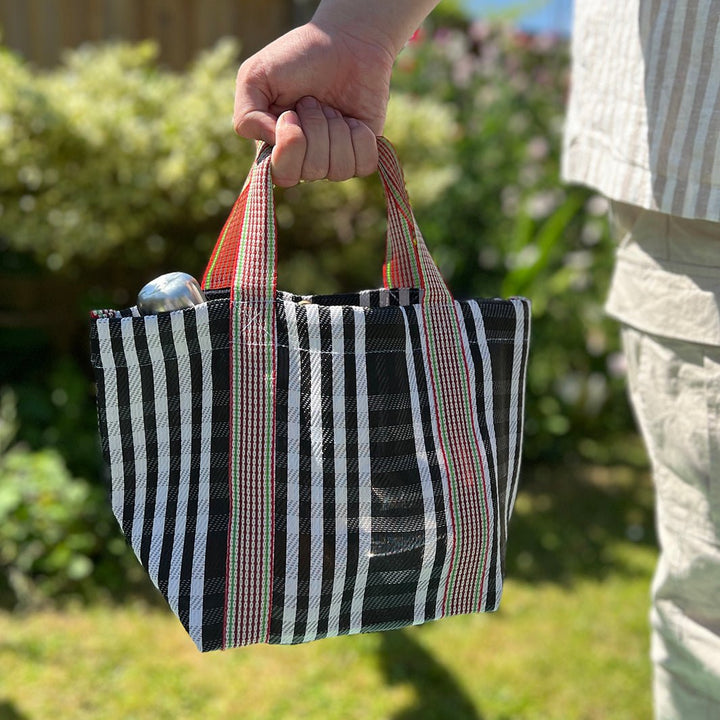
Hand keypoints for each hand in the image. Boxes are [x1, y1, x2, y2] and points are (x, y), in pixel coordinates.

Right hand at [233, 21, 393, 185]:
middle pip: (311, 171)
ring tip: (332, 107)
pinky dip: (361, 137)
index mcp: (276, 148)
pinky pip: (364, 165)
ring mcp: (335, 160)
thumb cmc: (299, 56)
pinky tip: (354, 120)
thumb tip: (273, 143)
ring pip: (338, 170)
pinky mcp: (362, 155)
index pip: (282, 175)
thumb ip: (246, 115)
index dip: (290, 147)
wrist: (347, 41)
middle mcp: (305, 161)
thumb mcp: (256, 75)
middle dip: (315, 128)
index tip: (291, 114)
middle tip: (313, 102)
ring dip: (337, 130)